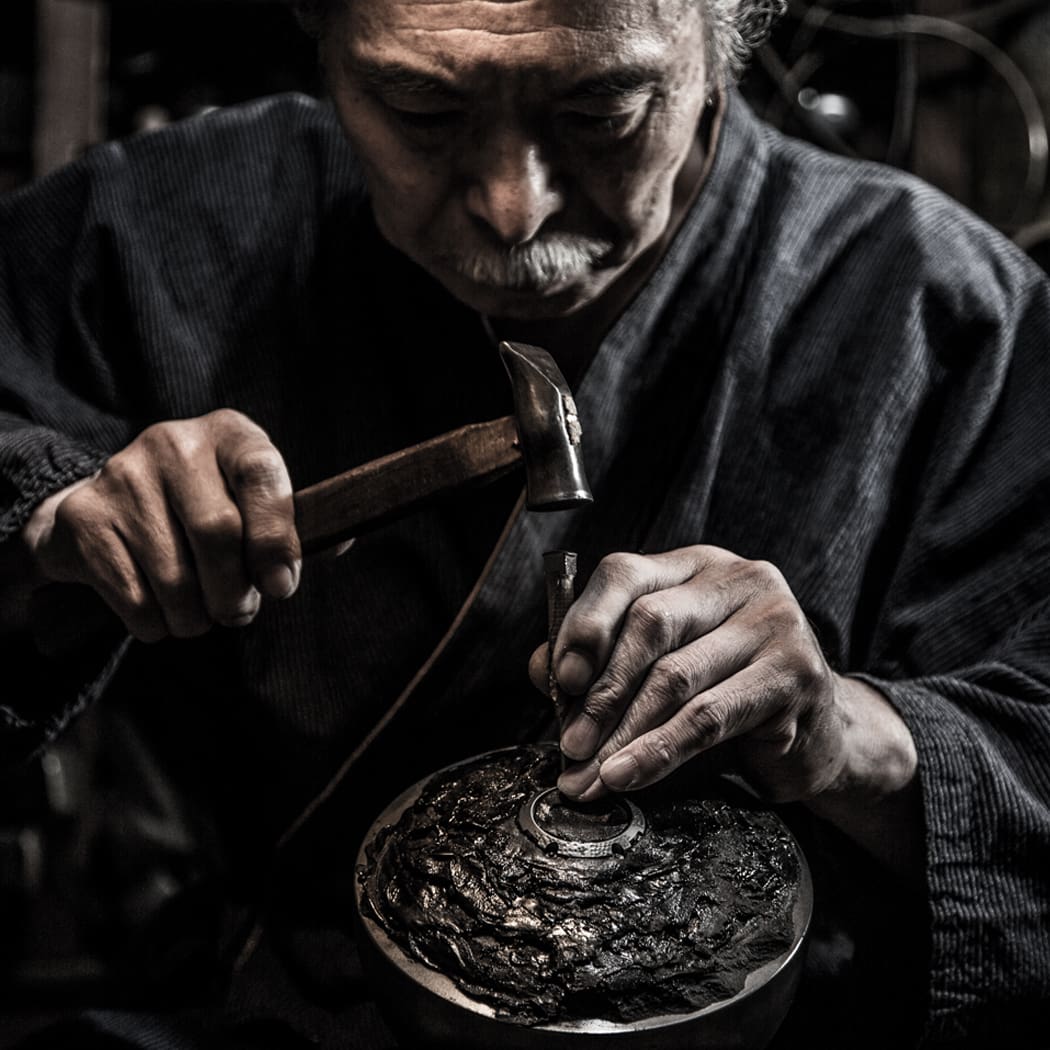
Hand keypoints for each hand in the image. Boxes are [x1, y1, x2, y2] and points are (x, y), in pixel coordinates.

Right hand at [23, 409, 300, 641]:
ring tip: (203, 615)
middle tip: (241, 613)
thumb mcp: (250, 502)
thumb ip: (292, 524)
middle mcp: (173, 443)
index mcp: (228, 434)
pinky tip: (163, 614)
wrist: (107, 511)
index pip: (262, 475)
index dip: (277, 538)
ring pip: (174, 576)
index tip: (283, 587)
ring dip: (197, 617)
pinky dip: (156, 624)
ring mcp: (123, 476)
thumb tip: (339, 541)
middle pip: (216, 532)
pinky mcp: (85, 517)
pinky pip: (133, 597)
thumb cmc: (203, 512)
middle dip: (236, 593)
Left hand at [530, 546, 916, 813]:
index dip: (585, 624)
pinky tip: (628, 776)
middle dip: (600, 693)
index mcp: (695, 567)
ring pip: (675, 677)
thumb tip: (543, 670)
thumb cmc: (729, 694)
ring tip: (590, 774)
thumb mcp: (662, 668)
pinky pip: (709, 717)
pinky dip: (659, 751)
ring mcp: (774, 620)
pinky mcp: (795, 672)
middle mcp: (738, 580)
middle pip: (649, 624)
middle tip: (569, 745)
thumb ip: (603, 662)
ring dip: (622, 733)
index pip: (625, 573)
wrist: (821, 734)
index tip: (557, 680)